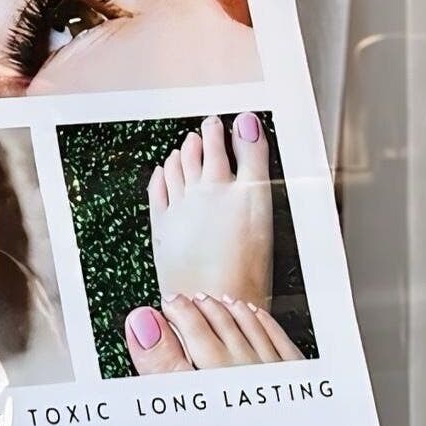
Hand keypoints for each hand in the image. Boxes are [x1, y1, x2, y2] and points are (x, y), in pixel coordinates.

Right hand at [125, 292, 302, 370]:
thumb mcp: (179, 403)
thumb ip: (161, 363)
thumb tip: (144, 320)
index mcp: (212, 376)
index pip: (191, 332)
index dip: (176, 313)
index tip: (165, 304)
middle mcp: (245, 371)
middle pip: (220, 329)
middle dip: (201, 310)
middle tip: (186, 299)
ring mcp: (275, 375)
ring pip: (251, 332)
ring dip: (232, 313)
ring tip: (218, 302)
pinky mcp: (299, 384)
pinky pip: (282, 343)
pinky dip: (266, 325)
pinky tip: (257, 316)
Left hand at [148, 111, 274, 303]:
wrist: (212, 304)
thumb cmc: (250, 274)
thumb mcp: (266, 218)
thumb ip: (256, 169)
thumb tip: (249, 129)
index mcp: (247, 193)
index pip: (245, 149)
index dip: (243, 132)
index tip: (241, 121)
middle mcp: (212, 192)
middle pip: (209, 152)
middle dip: (211, 135)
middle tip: (211, 125)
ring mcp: (184, 205)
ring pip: (181, 165)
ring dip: (186, 151)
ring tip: (189, 143)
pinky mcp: (163, 222)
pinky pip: (159, 187)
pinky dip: (163, 173)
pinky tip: (163, 169)